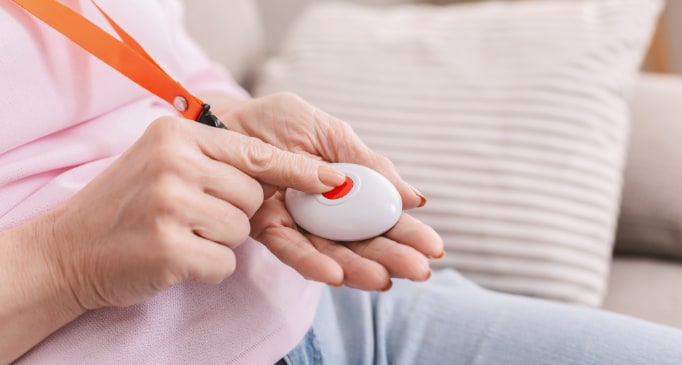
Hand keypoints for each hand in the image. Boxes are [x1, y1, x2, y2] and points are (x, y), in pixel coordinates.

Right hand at [35, 116, 345, 309]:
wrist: (68, 250)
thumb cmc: (124, 207)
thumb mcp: (162, 162)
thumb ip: (213, 158)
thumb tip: (282, 171)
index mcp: (177, 136)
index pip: (255, 153)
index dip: (298, 169)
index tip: (335, 179)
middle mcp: (174, 163)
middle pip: (252, 196)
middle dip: (234, 212)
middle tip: (191, 216)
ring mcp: (170, 206)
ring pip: (241, 231)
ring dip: (218, 241)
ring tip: (178, 234)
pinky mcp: (170, 249)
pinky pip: (225, 262)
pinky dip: (207, 268)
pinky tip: (173, 258)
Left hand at [212, 93, 444, 290]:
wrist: (225, 119)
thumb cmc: (278, 122)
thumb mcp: (330, 133)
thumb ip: (367, 165)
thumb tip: (412, 198)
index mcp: (345, 187)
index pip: (382, 215)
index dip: (408, 233)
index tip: (434, 248)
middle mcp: (325, 211)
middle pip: (363, 241)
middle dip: (392, 257)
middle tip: (418, 271)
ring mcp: (297, 222)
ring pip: (332, 253)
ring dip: (358, 268)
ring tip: (383, 280)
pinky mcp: (266, 229)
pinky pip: (290, 250)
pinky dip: (312, 263)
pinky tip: (335, 275)